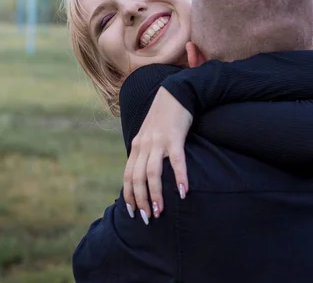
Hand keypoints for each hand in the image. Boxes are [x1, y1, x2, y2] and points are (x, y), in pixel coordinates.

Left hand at [123, 87, 192, 224]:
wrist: (175, 93)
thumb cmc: (164, 117)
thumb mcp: (149, 134)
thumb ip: (145, 152)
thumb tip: (144, 174)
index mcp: (137, 146)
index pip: (128, 175)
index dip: (128, 195)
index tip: (132, 212)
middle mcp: (144, 145)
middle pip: (137, 178)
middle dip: (141, 201)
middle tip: (148, 218)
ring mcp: (158, 141)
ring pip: (152, 173)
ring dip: (156, 194)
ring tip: (160, 211)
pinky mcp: (174, 137)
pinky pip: (176, 161)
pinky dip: (179, 177)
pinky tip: (184, 191)